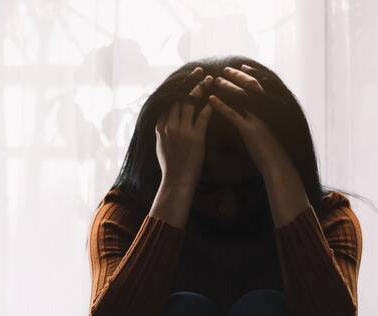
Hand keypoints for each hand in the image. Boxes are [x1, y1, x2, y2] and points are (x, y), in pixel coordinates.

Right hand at [154, 67, 214, 190]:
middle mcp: (169, 125)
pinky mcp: (194, 138)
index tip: (185, 76)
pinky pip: (203, 116)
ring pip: (190, 102)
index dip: (177, 86)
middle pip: (179, 96)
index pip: (167, 100)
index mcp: (160, 126)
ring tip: (210, 78)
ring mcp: (181, 131)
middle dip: (189, 81)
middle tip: (199, 70)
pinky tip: (217, 97)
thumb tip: (162, 122)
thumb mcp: (160, 146)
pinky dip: (211, 105)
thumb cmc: (171, 167)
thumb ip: (162, 132)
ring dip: (201, 88)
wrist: (176, 183)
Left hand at [206, 64, 291, 174]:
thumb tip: (254, 113)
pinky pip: (233, 115)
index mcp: (270, 110)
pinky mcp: (250, 131)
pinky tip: (211, 100)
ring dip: (227, 87)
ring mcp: (258, 120)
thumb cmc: (271, 151)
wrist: (277, 166)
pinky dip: (221, 106)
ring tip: (216, 81)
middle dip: (238, 76)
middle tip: (226, 69)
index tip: (242, 67)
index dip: (251, 75)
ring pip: (241, 97)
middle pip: (251, 87)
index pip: (260, 86)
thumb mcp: (268, 131)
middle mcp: (265, 112)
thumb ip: (262, 119)